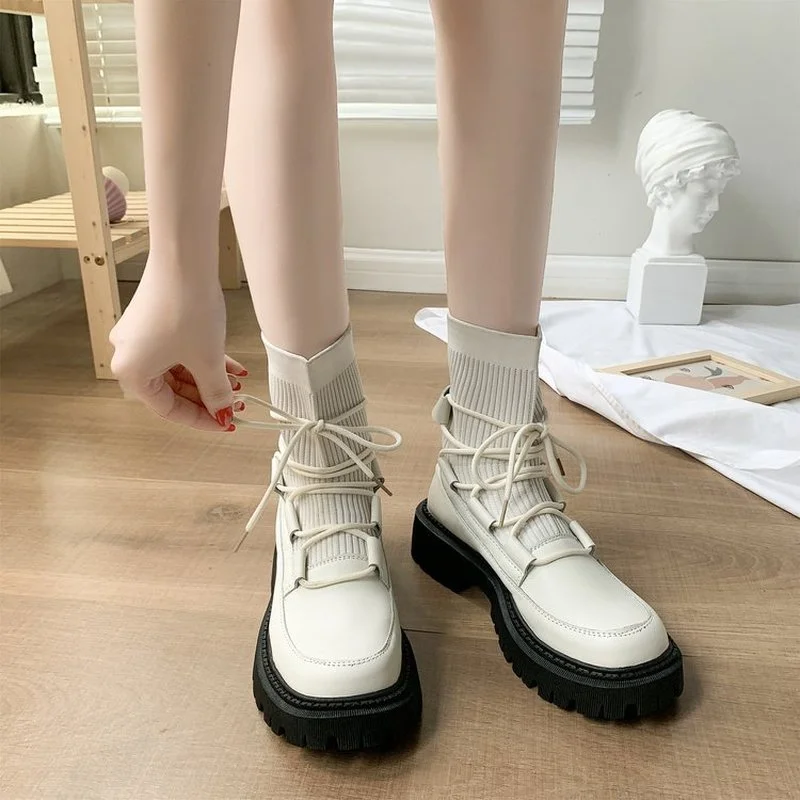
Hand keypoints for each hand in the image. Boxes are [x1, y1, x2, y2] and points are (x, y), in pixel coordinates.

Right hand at [110, 267, 246, 431]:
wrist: (183, 260)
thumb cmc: (188, 310)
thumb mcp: (207, 360)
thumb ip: (215, 392)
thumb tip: (223, 412)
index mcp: (131, 373)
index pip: (168, 409)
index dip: (201, 419)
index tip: (226, 423)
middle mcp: (128, 356)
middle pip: (173, 390)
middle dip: (207, 397)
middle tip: (236, 404)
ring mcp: (139, 337)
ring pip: (178, 369)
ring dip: (208, 378)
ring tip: (239, 384)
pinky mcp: (152, 320)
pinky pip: (178, 350)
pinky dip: (202, 359)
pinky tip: (231, 364)